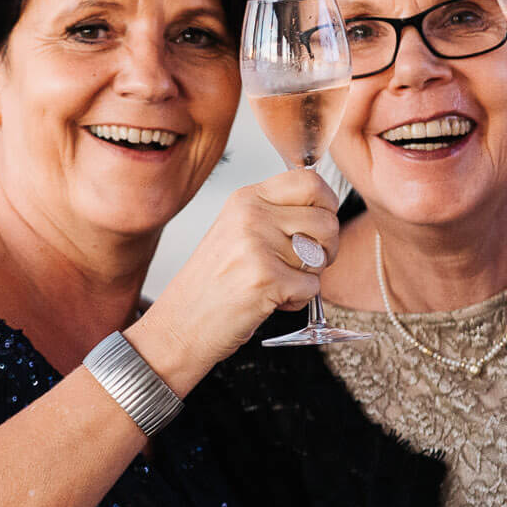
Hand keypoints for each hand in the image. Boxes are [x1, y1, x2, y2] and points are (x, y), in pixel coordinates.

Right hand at [128, 168, 340, 389]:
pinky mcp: (266, 279)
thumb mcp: (236, 232)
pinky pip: (312, 288)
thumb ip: (275, 215)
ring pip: (321, 257)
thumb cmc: (210, 285)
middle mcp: (251, 215)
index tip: (321, 224)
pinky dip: (297, 301)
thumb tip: (324, 210)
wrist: (178, 326)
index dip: (328, 205)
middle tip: (302, 264)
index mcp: (246, 199)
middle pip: (326, 221)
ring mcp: (258, 245)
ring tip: (276, 284)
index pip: (310, 181)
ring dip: (307, 278)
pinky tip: (269, 301)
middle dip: (326, 249)